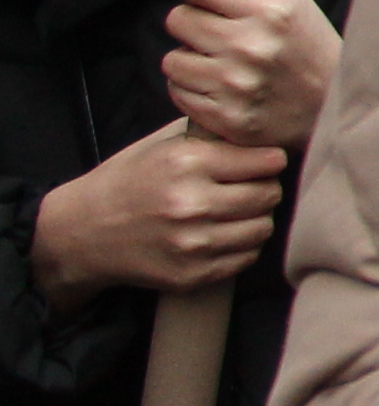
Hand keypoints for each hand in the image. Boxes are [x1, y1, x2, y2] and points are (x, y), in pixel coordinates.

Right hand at [29, 122, 286, 312]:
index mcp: (187, 163)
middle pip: (269, 195)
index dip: (269, 160)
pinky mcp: (192, 274)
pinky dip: (242, 245)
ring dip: (256, 218)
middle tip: (249, 187)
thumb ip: (212, 138)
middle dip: (264, 188)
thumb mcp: (162, 147)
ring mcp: (192, 243)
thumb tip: (265, 132)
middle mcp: (191, 204)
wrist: (82, 232)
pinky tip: (223, 234)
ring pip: (263, 227)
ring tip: (236, 211)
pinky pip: (247, 257)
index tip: (265, 161)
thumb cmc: (128, 182)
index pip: (267, 161)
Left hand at [160, 0, 341, 149]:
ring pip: (172, 59)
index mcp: (271, 9)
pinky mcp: (226, 117)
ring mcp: (237, 85)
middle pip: (177, 19)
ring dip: (192, 60)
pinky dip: (195, 90)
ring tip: (225, 63)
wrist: (334, 106)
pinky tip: (224, 88)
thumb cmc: (305, 43)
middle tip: (226, 34)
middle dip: (197, 25)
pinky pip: (178, 92)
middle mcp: (252, 46)